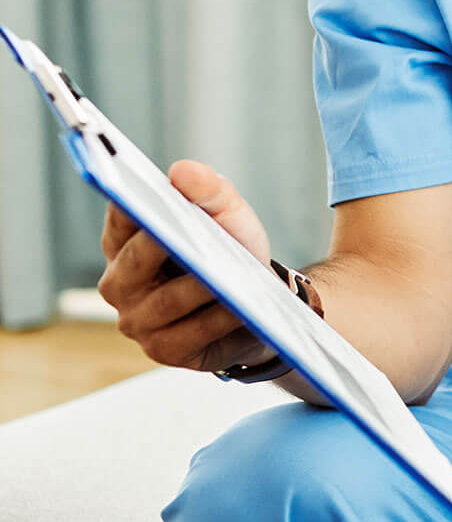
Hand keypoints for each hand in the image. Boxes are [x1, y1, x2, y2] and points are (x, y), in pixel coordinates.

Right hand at [98, 160, 275, 373]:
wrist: (260, 304)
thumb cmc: (233, 252)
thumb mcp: (229, 215)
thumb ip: (209, 190)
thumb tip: (182, 170)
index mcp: (126, 243)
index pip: (120, 219)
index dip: (131, 205)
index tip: (143, 194)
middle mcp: (121, 284)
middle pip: (136, 261)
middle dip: (162, 246)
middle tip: (186, 234)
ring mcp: (139, 322)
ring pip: (168, 300)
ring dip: (202, 287)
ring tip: (231, 276)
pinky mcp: (164, 351)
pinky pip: (192, 332)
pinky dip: (219, 318)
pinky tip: (241, 308)